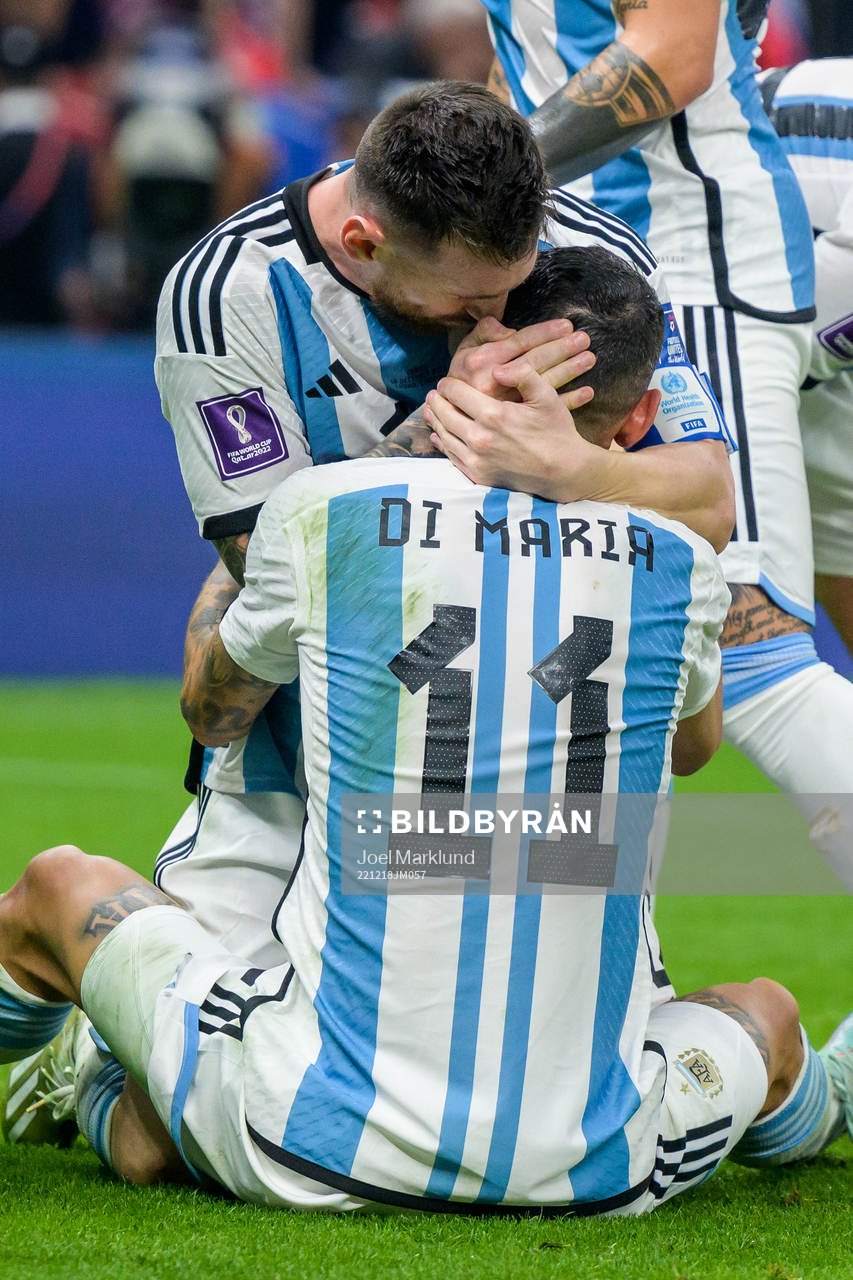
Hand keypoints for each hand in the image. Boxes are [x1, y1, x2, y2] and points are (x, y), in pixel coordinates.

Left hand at [425, 360, 611, 499]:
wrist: (563, 472)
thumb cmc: (556, 431)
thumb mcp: (546, 396)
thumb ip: (523, 375)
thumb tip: (496, 369)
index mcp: (493, 415)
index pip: (456, 393)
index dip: (448, 384)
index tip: (446, 381)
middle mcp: (479, 438)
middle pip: (445, 414)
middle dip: (437, 401)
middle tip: (433, 394)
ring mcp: (477, 459)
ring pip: (445, 436)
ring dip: (436, 421)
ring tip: (431, 410)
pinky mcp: (478, 475)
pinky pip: (452, 457)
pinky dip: (442, 444)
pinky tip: (439, 435)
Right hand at [448, 316, 595, 406]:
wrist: (453, 418)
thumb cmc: (462, 379)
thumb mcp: (464, 352)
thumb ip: (483, 334)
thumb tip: (507, 328)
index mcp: (483, 362)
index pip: (519, 342)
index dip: (543, 333)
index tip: (565, 325)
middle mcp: (496, 383)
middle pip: (535, 361)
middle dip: (561, 349)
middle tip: (584, 339)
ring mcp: (508, 404)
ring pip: (543, 384)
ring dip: (569, 371)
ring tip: (589, 359)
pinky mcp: (516, 421)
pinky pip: (545, 410)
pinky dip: (569, 401)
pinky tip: (587, 392)